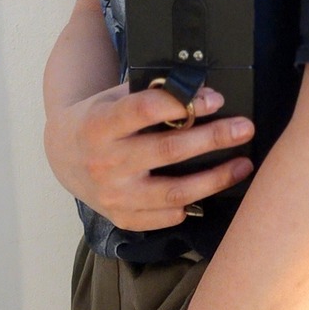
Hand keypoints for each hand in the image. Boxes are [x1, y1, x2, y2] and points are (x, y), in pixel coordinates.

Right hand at [44, 81, 253, 230]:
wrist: (64, 157)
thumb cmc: (98, 120)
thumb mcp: (113, 98)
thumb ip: (150, 95)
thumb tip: (202, 91)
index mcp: (100, 125)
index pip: (145, 110)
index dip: (183, 103)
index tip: (216, 99)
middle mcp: (106, 163)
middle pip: (168, 151)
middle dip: (212, 139)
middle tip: (244, 129)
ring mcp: (114, 196)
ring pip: (174, 192)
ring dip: (214, 179)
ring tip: (242, 165)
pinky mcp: (123, 218)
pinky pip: (166, 216)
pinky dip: (191, 204)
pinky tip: (210, 192)